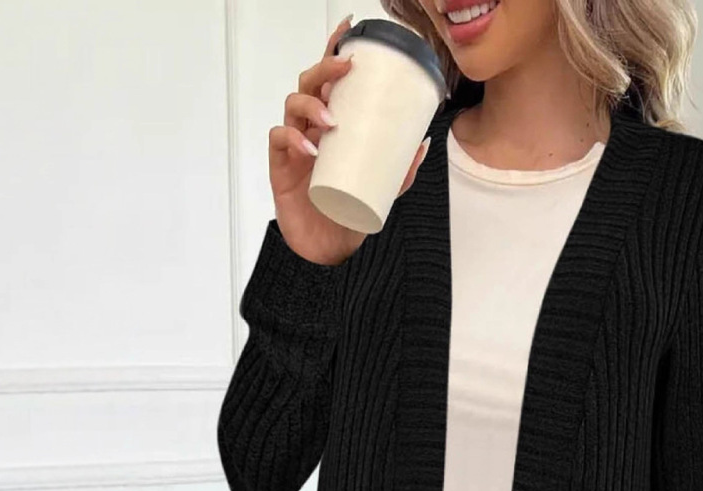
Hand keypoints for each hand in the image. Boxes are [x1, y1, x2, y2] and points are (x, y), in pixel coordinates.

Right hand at [268, 16, 431, 266]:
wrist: (330, 249)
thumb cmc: (350, 212)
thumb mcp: (384, 189)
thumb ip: (402, 169)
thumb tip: (423, 143)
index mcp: (334, 124)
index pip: (331, 80)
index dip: (335, 50)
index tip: (350, 30)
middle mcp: (312, 128)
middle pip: (310, 82)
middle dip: (325, 67)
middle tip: (346, 68)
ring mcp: (295, 145)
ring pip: (293, 105)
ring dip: (311, 103)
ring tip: (331, 118)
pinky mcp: (281, 165)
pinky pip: (280, 140)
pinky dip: (293, 138)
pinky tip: (311, 147)